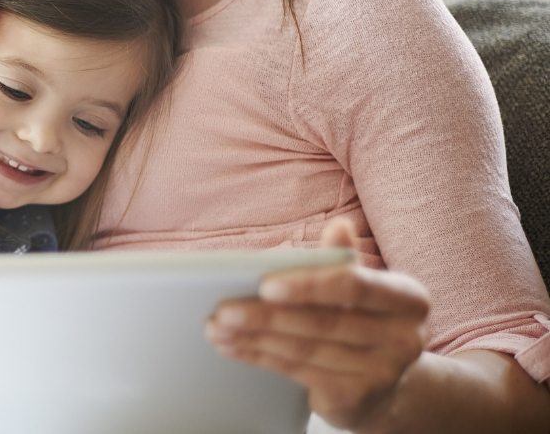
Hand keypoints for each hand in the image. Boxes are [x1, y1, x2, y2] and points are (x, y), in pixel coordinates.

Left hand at [205, 218, 430, 431]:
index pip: (356, 287)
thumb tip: (339, 226)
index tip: (265, 284)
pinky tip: (232, 346)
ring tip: (216, 326)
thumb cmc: (362, 321)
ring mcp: (383, 373)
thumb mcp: (361, 289)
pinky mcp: (357, 399)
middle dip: (266, 315)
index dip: (309, 286)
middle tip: (223, 308)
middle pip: (324, 323)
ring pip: (305, 349)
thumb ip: (343, 261)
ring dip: (254, 337)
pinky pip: (297, 372)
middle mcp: (405, 338)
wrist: (382, 385)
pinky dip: (259, 357)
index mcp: (409, 299)